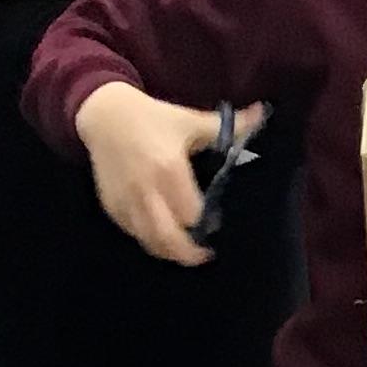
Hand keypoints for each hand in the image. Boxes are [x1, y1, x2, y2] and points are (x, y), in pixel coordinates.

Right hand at [75, 84, 263, 268]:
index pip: (192, 214)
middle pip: (169, 239)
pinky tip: (162, 236)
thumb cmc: (152, 117)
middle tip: (204, 253)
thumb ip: (228, 126)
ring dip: (169, 252)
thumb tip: (262, 113)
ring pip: (150, 242)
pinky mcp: (112, 207)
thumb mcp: (190, 120)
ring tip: (184, 250)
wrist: (104, 115)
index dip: (206, 223)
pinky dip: (149, 240)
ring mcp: (126, 201)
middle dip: (189, 253)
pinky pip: (133, 234)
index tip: (215, 222)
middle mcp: (146, 190)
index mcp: (169, 169)